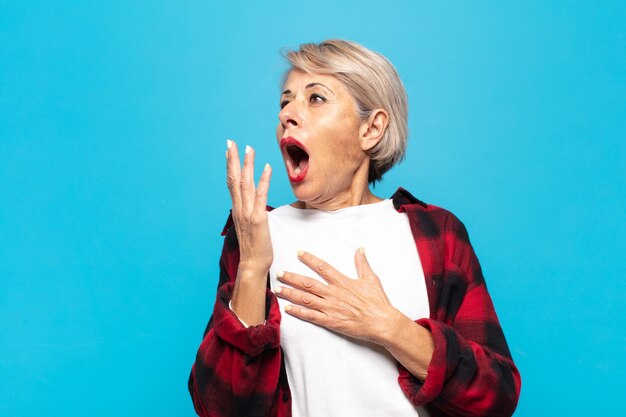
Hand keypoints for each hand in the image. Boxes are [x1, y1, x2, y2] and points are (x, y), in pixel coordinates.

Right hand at [226, 140, 272, 276]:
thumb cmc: (254, 247)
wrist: (252, 264)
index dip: (230, 166)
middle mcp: (240, 209)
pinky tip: (267, 168)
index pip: (231, 183)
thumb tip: (253, 204)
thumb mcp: (250, 226)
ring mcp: (248, 213)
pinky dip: (263, 181)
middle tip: (231, 142)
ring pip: (245, 184)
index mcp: (238, 209)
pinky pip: (261, 196)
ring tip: (249, 149)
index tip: (229, 151)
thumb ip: (249, 212)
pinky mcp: (258, 219)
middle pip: (234, 179)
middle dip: (233, 159)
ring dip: (247, 165)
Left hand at [275, 248, 402, 343]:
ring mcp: (330, 308)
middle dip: (292, 277)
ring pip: (305, 299)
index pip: (322, 267)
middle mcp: (333, 293)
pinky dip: (298, 312)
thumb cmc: (378, 301)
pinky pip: (311, 316)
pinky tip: (287, 309)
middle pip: (308, 283)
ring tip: (277, 289)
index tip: (299, 253)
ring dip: (290, 293)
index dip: (309, 259)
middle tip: (279, 273)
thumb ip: (362, 263)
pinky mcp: (330, 321)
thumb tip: (360, 249)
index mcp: (342, 282)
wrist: (382, 322)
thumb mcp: (371, 279)